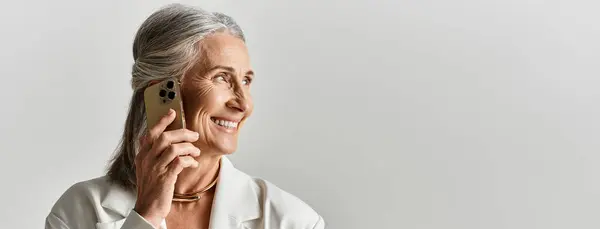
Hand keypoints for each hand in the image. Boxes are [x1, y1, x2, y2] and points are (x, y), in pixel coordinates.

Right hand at [133, 109, 200, 227]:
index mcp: (142, 155)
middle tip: (194, 135)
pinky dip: (189, 161)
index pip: (150, 133)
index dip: (162, 121)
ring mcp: (155, 168)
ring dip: (189, 148)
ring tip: (195, 152)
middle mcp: (146, 160)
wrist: (148, 209)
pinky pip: (180, 162)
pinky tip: (193, 164)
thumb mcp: (147, 168)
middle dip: (183, 133)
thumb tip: (167, 141)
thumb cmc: (151, 188)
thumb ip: (154, 154)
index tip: (172, 112)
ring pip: (174, 148)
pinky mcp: (165, 178)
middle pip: (164, 137)